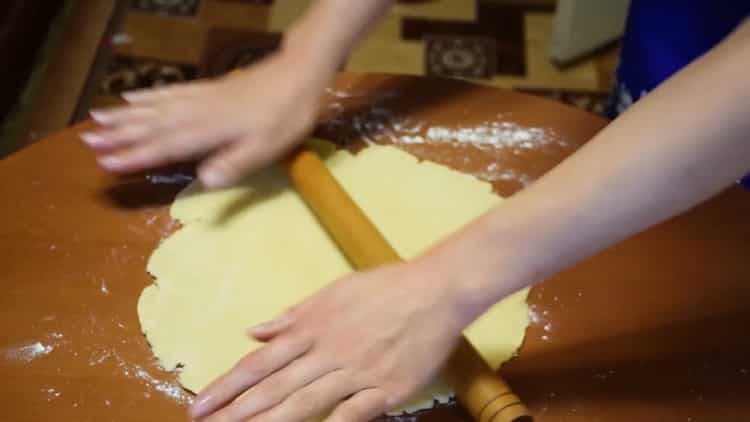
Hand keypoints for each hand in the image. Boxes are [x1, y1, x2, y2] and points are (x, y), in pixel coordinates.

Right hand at [82, 53, 324, 187]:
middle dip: (119, 135)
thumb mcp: (269, 147)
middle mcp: (197, 112)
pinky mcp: (207, 88)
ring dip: (125, 115)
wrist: (298, 73)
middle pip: (152, 124)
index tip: (106, 164)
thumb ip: (236, 163)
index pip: (166, 146)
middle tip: (87, 143)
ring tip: (96, 119)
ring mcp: (200, 97)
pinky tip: (132, 96)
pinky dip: (147, 95)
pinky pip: (168, 91)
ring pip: (154, 106)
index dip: (136, 156)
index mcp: (209, 130)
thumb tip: (204, 181)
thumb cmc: (287, 116)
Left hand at [189, 262, 469, 421]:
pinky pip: (351, 414)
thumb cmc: (385, 286)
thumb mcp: (334, 291)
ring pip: (304, 403)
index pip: (260, 361)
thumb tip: (254, 330)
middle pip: (275, 386)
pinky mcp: (385, 389)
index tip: (201, 403)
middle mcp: (327, 351)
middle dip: (237, 410)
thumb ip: (293, 315)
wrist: (436, 290)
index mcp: (312, 326)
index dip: (228, 384)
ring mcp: (356, 372)